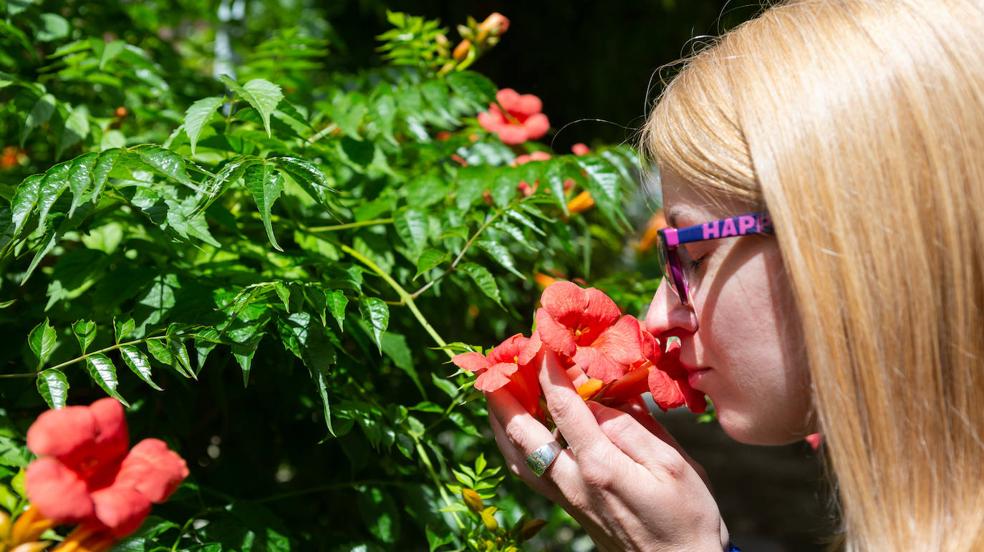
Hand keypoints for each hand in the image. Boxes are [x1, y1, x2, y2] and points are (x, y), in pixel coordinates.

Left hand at [486, 350, 727, 551]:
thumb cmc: (688, 514)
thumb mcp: (674, 464)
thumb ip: (632, 427)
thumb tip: (597, 398)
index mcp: (600, 466)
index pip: (562, 407)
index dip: (547, 370)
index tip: (538, 340)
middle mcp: (573, 482)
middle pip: (522, 433)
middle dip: (503, 396)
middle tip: (493, 365)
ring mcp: (567, 497)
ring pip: (516, 456)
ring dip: (499, 422)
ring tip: (492, 393)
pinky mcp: (568, 507)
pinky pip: (528, 471)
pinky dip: (513, 444)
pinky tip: (515, 430)